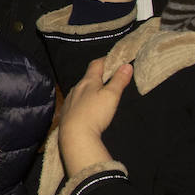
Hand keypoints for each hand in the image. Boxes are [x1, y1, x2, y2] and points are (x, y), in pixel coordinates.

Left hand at [57, 58, 129, 172]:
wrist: (75, 135)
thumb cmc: (94, 113)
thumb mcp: (111, 95)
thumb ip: (119, 80)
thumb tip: (126, 65)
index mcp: (87, 81)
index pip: (96, 64)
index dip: (106, 60)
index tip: (115, 59)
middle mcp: (76, 88)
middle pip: (88, 77)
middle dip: (99, 75)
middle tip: (111, 76)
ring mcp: (70, 100)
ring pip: (82, 89)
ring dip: (92, 88)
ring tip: (102, 92)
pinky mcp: (67, 112)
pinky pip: (77, 101)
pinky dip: (85, 100)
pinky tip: (89, 107)